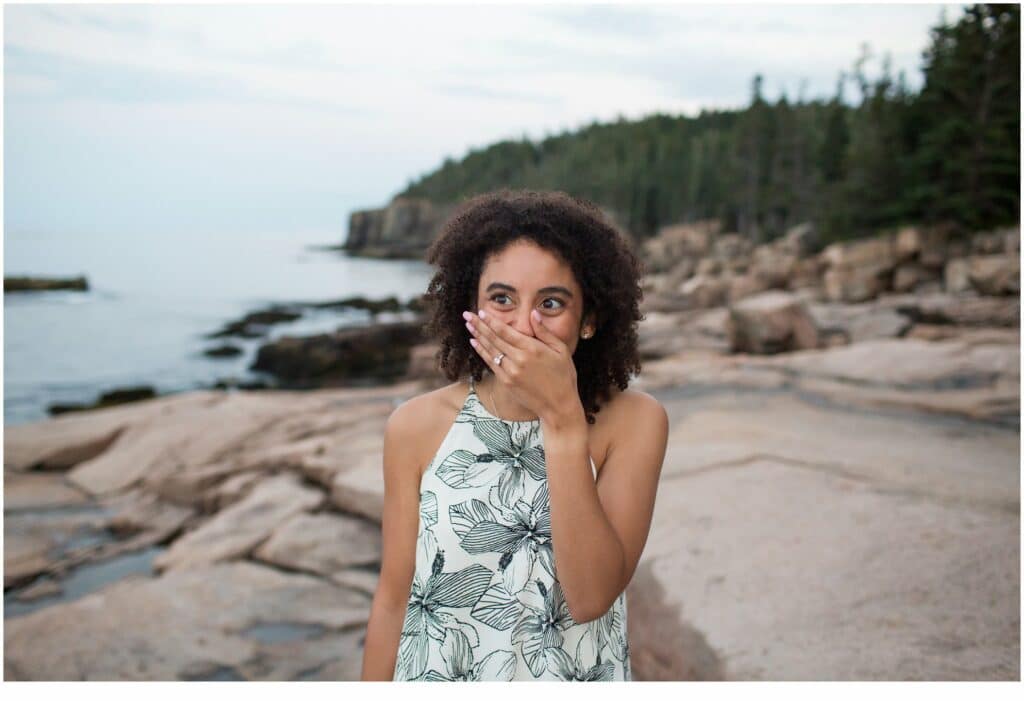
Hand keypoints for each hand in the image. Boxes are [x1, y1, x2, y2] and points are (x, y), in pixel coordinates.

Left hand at [464, 308, 580, 424]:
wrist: (559, 405)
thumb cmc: (564, 376)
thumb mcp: (561, 350)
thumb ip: (544, 332)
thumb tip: (533, 313)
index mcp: (532, 348)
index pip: (506, 331)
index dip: (492, 321)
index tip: (481, 312)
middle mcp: (518, 359)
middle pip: (494, 338)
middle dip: (479, 325)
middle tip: (467, 315)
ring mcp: (510, 371)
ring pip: (490, 350)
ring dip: (478, 336)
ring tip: (468, 325)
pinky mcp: (506, 382)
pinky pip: (491, 363)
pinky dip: (482, 352)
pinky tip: (475, 343)